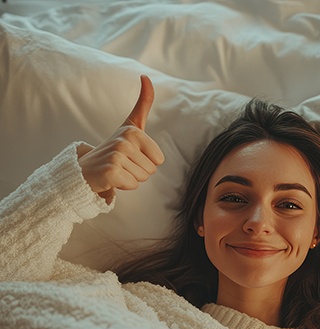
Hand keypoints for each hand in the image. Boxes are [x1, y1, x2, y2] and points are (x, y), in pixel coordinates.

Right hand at [79, 75, 164, 201]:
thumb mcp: (131, 125)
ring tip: (116, 169)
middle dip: (139, 171)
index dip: (147, 161)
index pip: (159, 159)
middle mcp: (124, 141)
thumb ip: (143, 103)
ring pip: (142, 178)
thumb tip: (146, 76)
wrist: (86, 168)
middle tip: (122, 164)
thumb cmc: (114, 149)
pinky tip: (112, 178)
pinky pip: (133, 185)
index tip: (131, 155)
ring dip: (131, 178)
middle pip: (152, 169)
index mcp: (133, 131)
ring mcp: (116, 156)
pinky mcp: (111, 172)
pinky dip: (123, 186)